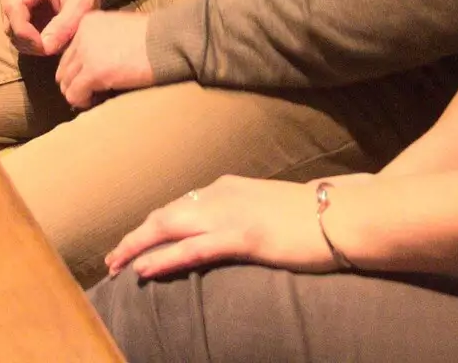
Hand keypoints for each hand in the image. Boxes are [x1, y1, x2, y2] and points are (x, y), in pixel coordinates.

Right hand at [0, 0, 102, 55]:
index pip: (14, 6)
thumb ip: (66, 24)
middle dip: (27, 41)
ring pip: (9, 30)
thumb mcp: (83, 2)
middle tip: (49, 49)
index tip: (44, 47)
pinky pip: (13, 33)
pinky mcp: (12, 13)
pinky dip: (27, 43)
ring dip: (27, 43)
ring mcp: (10, 0)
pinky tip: (44, 42)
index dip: (24, 31)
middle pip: (9, 20)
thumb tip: (46, 48)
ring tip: (50, 45)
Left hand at [55, 10, 153, 109]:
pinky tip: (96, 100)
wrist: (167, 41)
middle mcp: (81, 35)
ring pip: (66, 83)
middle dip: (74, 82)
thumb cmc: (152, 36)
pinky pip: (75, 94)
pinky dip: (83, 101)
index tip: (91, 77)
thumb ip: (100, 39)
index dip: (78, 68)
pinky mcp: (93, 72)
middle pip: (64, 68)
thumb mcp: (118, 27)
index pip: (69, 51)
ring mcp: (86, 54)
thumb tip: (91, 63)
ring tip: (94, 97)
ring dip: (78, 93)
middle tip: (90, 91)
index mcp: (87, 21)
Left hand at [104, 176, 340, 279]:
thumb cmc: (316, 215)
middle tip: (112, 259)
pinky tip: (144, 269)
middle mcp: (223, 195)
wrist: (345, 215)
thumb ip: (246, 214)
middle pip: (165, 214)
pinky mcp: (244, 237)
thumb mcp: (271, 208)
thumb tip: (232, 230)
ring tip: (116, 266)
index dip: (152, 225)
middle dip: (135, 236)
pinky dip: (164, 258)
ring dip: (138, 247)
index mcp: (229, 187)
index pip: (179, 206)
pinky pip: (194, 248)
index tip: (134, 241)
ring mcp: (232, 215)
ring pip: (170, 228)